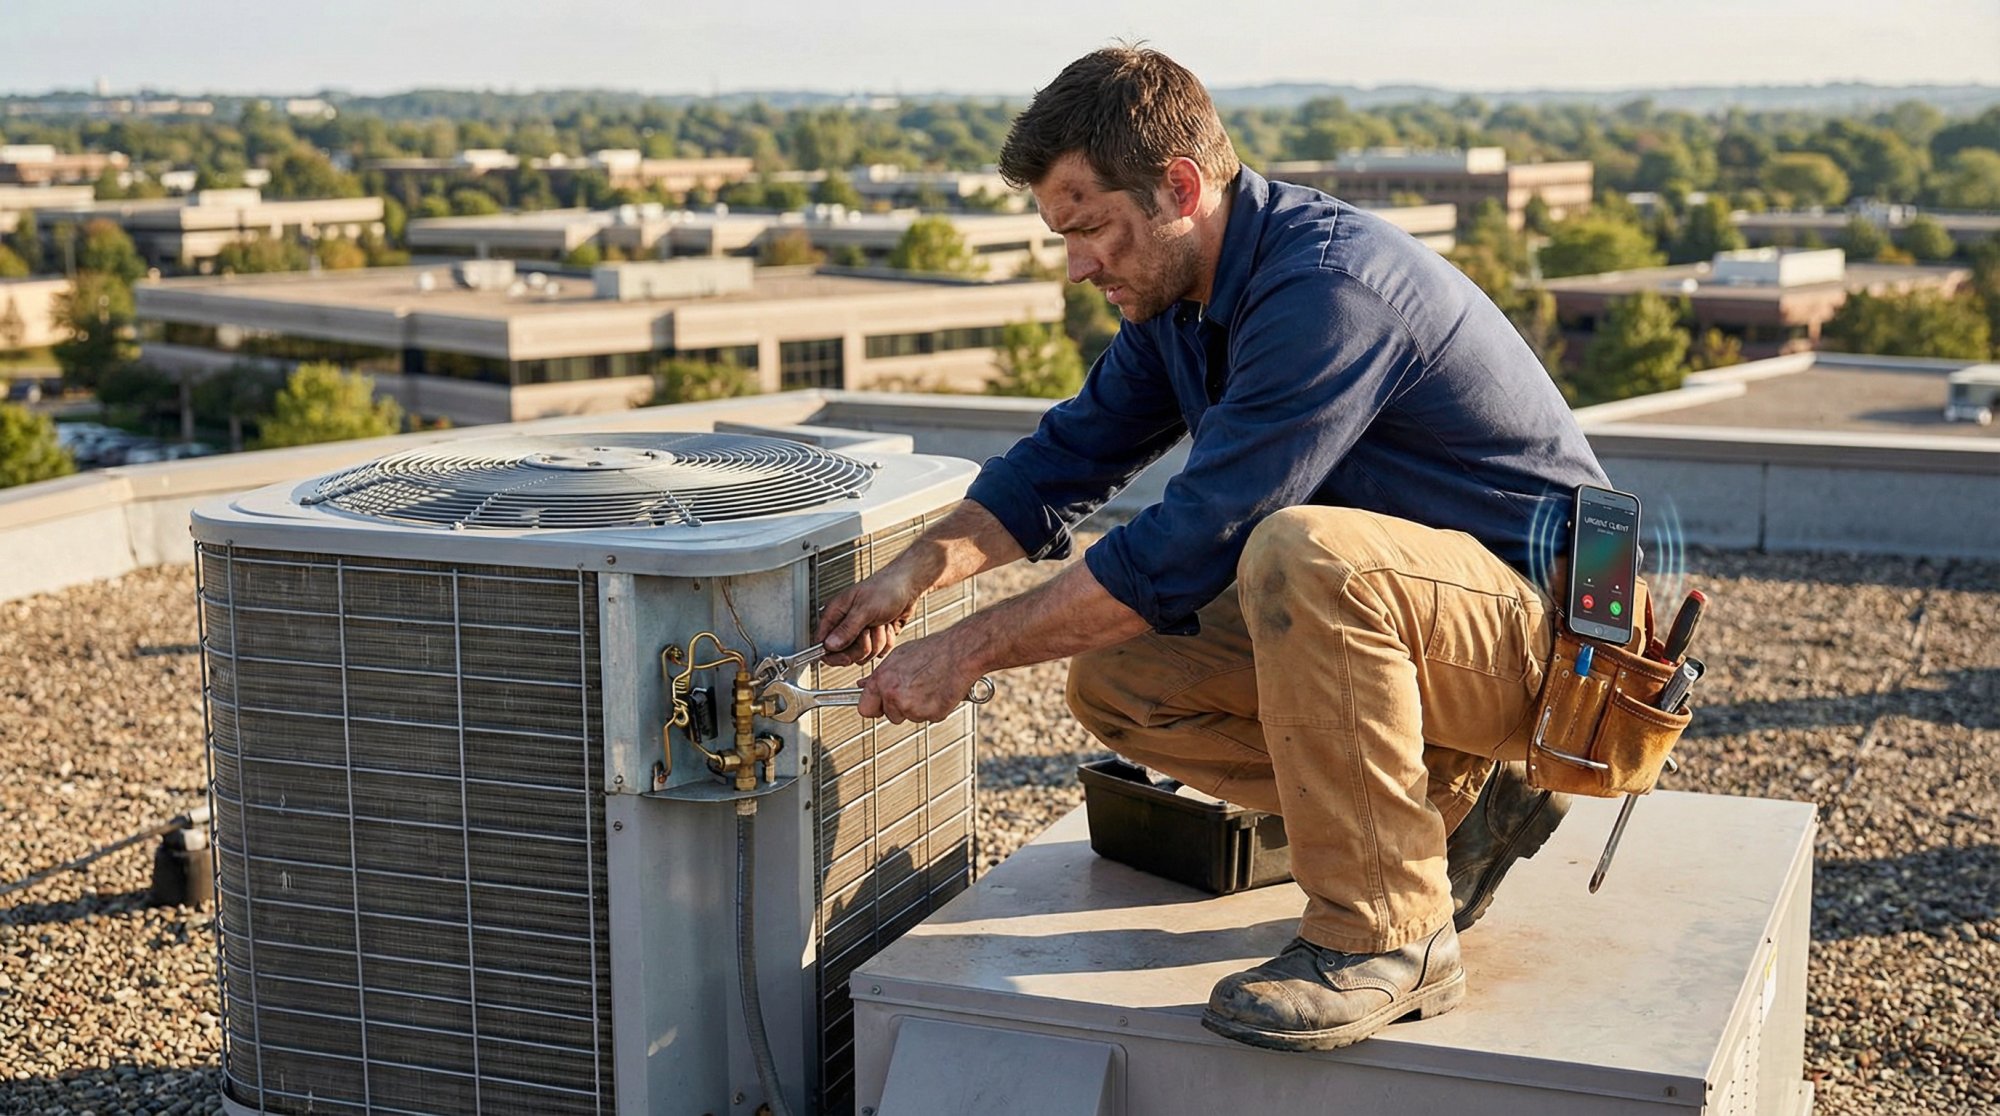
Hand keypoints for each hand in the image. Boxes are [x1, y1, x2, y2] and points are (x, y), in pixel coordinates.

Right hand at [816, 569, 919, 665]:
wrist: (908, 586)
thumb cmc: (886, 588)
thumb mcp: (865, 608)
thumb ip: (847, 629)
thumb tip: (829, 645)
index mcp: (836, 613)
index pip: (823, 642)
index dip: (833, 653)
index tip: (846, 655)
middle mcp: (846, 625)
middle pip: (844, 653)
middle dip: (862, 646)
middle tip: (869, 631)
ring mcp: (860, 633)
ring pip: (863, 655)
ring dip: (877, 642)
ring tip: (881, 624)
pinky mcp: (874, 638)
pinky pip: (877, 653)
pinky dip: (886, 642)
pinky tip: (887, 627)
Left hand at [858, 634, 984, 723]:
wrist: (960, 652)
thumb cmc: (932, 651)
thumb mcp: (898, 656)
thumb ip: (879, 675)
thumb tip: (862, 685)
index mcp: (882, 681)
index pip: (864, 709)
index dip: (874, 706)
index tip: (880, 704)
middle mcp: (894, 696)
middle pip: (890, 716)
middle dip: (899, 707)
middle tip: (914, 689)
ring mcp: (913, 708)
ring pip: (910, 717)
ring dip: (918, 707)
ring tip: (929, 685)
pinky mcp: (932, 715)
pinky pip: (929, 718)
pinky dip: (934, 708)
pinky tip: (939, 690)